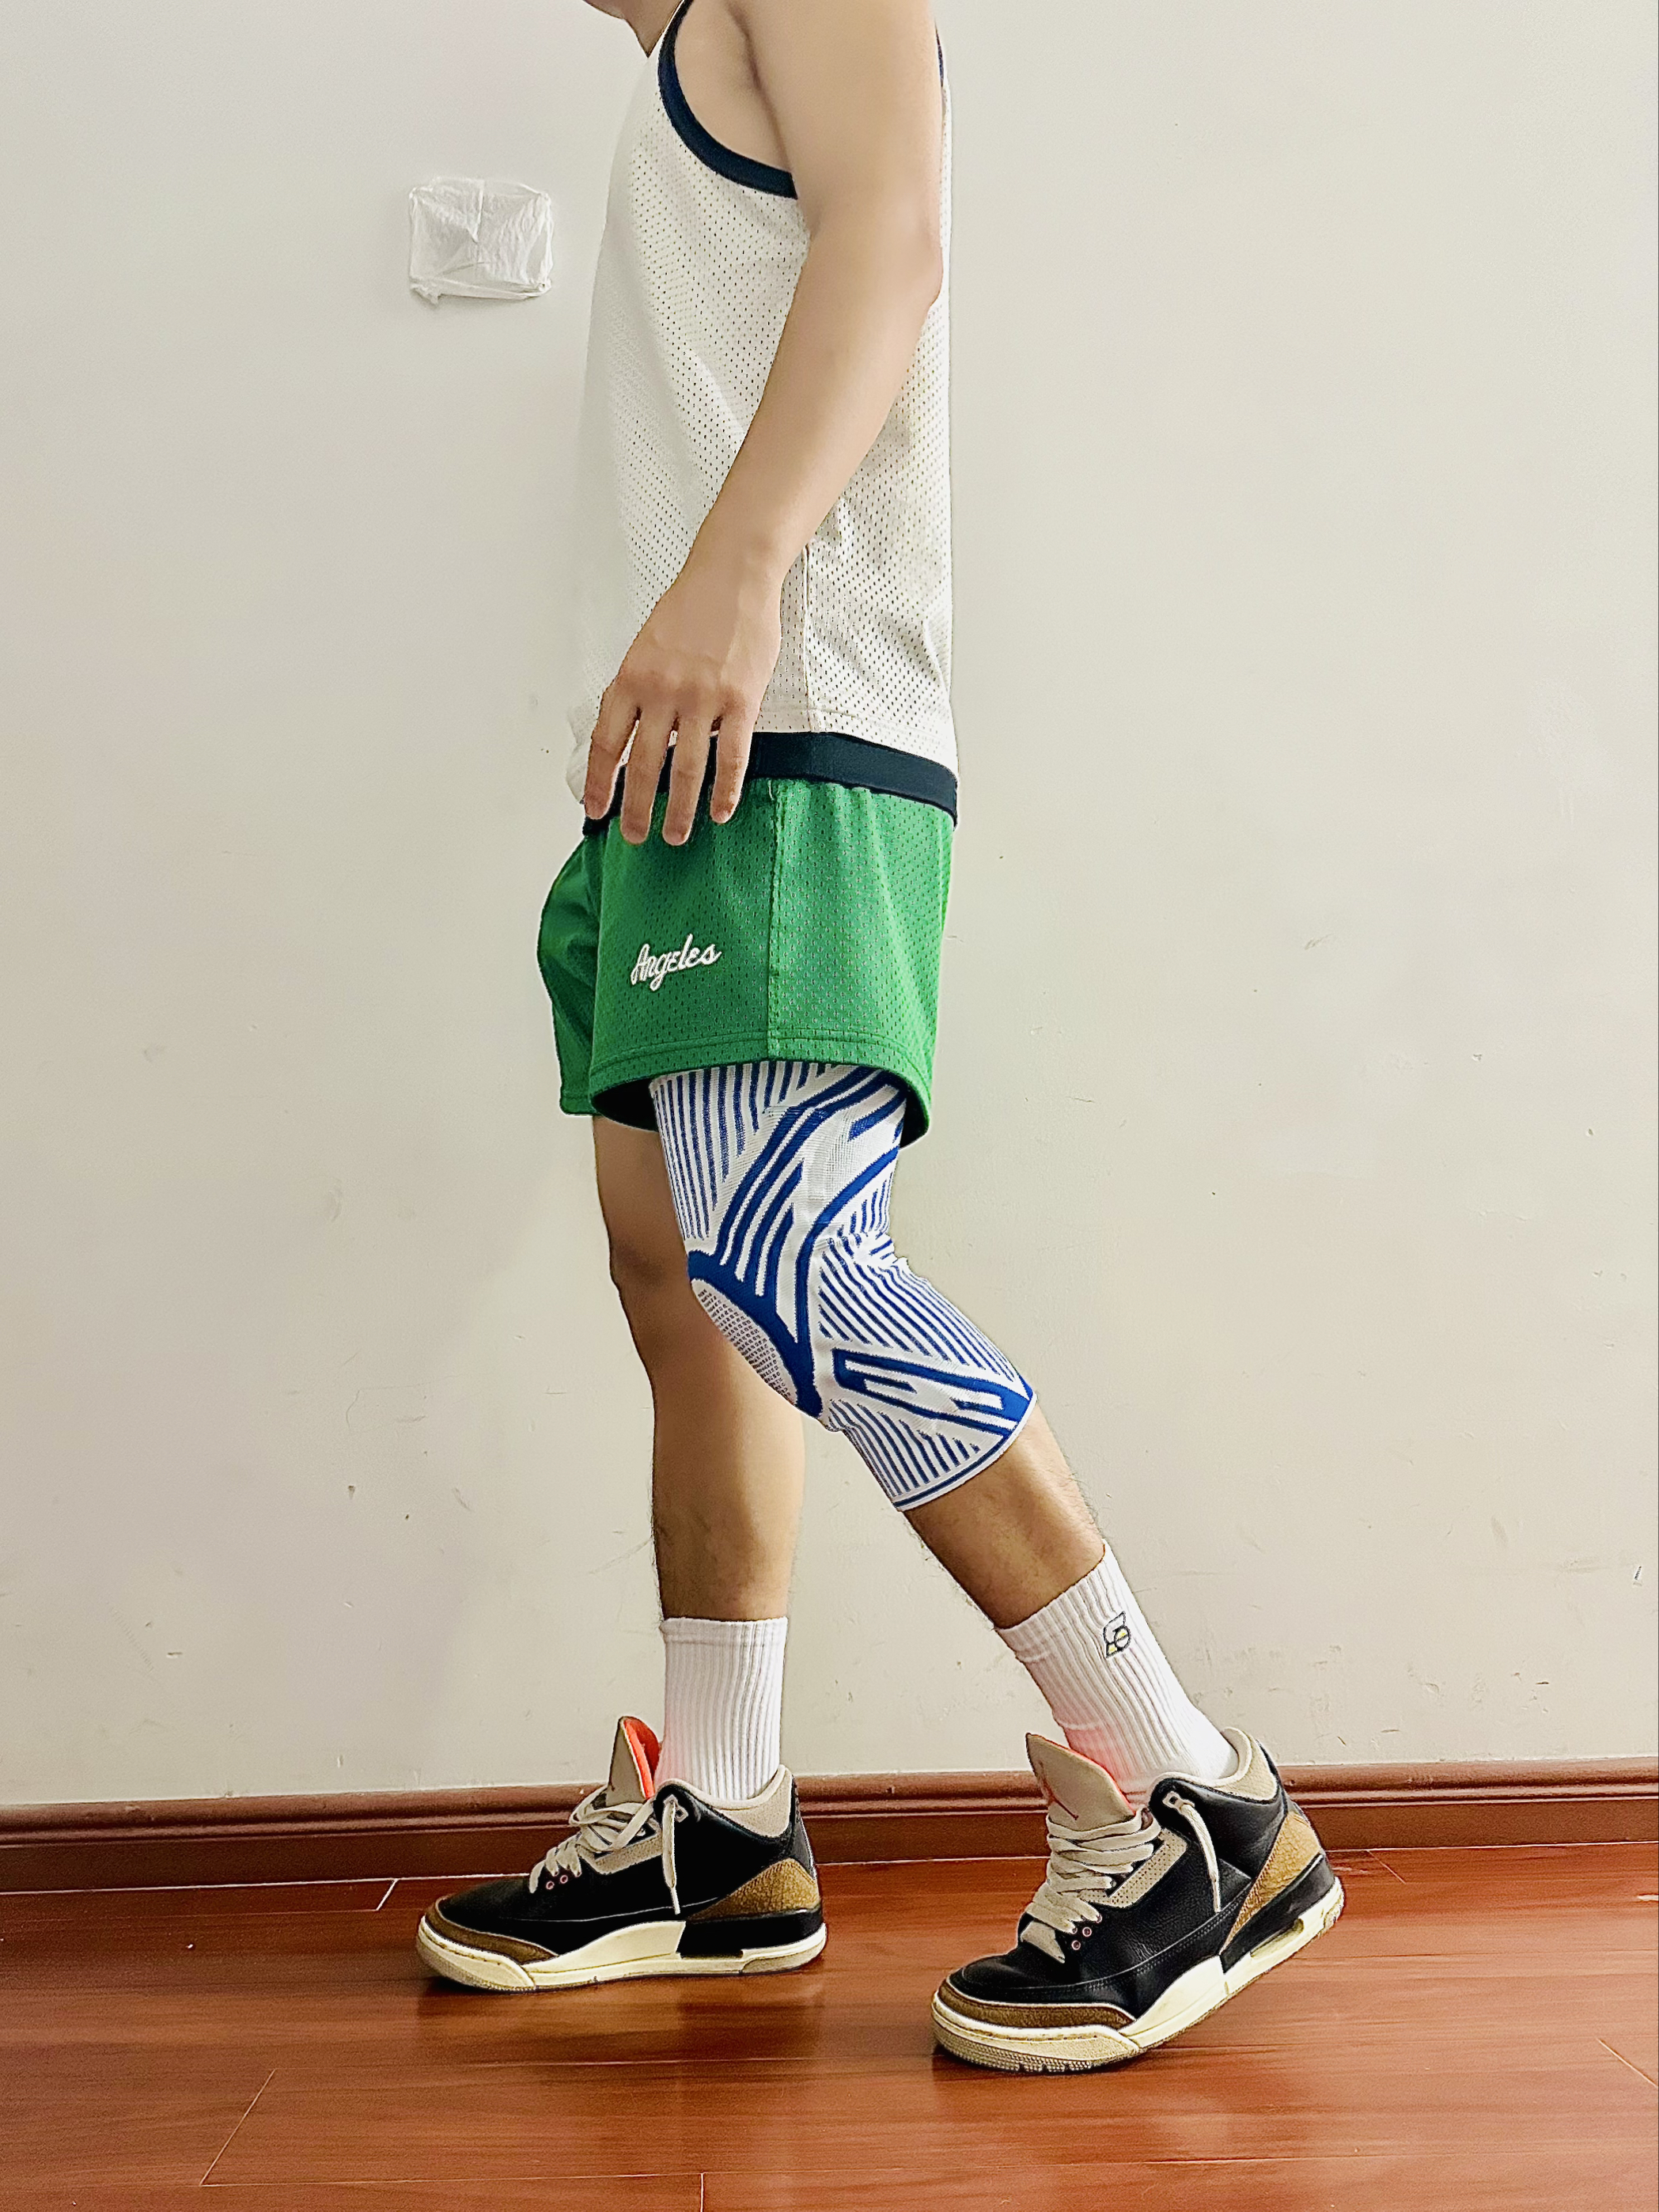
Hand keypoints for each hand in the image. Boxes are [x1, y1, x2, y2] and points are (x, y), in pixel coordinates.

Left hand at [583, 544, 782, 845]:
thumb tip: (629, 739)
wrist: (732, 576)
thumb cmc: (689, 611)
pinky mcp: (740, 700)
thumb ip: (636, 692)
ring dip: (679, 810)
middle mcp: (662, 691)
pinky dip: (725, 790)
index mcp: (631, 679)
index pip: (608, 744)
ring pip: (687, 769)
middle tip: (636, 837)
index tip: (597, 811)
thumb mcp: (645, 648)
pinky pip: (732, 756)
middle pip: (644, 766)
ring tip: (676, 835)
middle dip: (637, 810)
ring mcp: (702, 697)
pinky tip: (720, 811)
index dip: (600, 784)